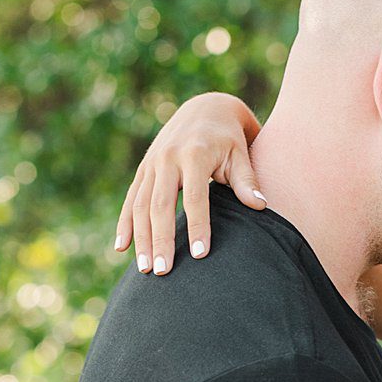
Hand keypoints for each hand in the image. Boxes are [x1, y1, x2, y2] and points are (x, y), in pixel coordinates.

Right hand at [113, 92, 263, 276]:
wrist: (206, 109)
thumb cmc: (230, 139)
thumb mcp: (241, 154)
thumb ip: (247, 180)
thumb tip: (260, 206)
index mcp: (195, 154)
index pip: (195, 197)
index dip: (198, 227)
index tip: (200, 256)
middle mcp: (168, 158)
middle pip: (160, 205)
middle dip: (161, 240)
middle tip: (163, 271)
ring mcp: (152, 164)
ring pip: (141, 205)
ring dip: (141, 238)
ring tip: (144, 270)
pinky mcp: (144, 169)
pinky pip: (131, 199)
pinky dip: (125, 223)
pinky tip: (121, 248)